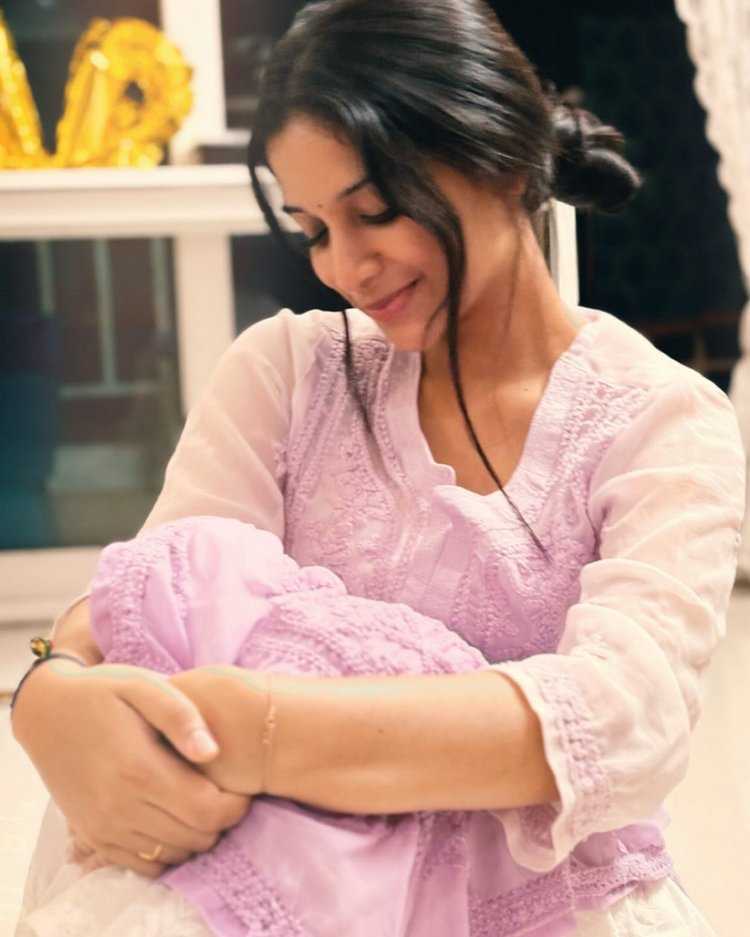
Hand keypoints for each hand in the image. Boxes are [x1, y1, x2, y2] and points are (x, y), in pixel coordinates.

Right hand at [12, 660, 252, 878]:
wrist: (48, 711)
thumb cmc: (105, 691)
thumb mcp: (145, 686)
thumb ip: (182, 716)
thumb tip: (212, 752)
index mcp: (139, 769)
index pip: (207, 811)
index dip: (235, 805)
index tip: (241, 786)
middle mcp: (119, 806)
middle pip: (195, 837)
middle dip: (221, 820)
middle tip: (224, 793)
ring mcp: (103, 826)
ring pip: (172, 855)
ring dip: (195, 836)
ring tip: (199, 802)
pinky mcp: (93, 836)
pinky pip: (142, 866)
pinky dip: (167, 850)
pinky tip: (172, 819)